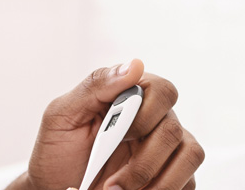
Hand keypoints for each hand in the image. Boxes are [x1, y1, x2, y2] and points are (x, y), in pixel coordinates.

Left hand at [17, 59, 204, 189]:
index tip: (120, 137)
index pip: (163, 91)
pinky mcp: (172, 175)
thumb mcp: (63, 115)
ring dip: (159, 182)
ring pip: (190, 155)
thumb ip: (96, 86)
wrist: (54, 186)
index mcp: (132, 97)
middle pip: (174, 130)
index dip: (146, 115)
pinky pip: (188, 182)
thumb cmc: (57, 150)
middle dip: (143, 163)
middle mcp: (155, 119)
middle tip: (113, 184)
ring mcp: (167, 149)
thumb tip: (134, 66)